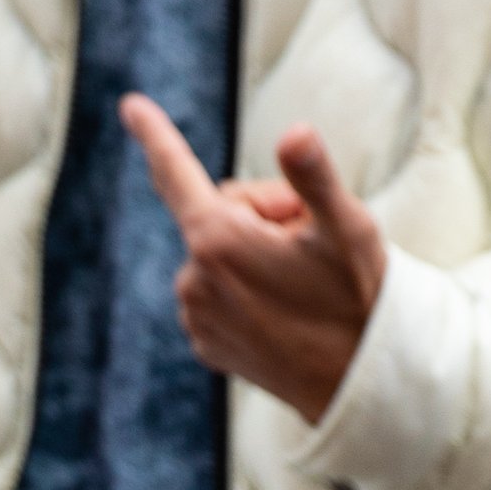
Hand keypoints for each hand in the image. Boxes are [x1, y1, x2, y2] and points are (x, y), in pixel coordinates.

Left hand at [120, 97, 384, 427]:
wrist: (360, 385)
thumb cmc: (358, 298)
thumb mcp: (346, 228)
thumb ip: (313, 176)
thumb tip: (295, 132)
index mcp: (218, 240)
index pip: (177, 173)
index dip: (156, 134)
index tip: (130, 104)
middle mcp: (193, 279)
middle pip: (222, 211)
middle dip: (265, 213)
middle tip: (312, 245)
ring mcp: (197, 316)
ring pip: (222, 254)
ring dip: (257, 255)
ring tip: (304, 285)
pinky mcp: (206, 344)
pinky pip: (220, 292)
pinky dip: (248, 291)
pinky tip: (286, 312)